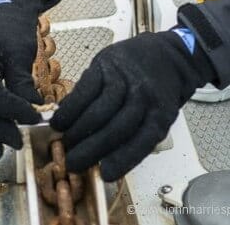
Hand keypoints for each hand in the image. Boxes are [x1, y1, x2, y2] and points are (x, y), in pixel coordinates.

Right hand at [50, 31, 214, 180]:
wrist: (168, 54)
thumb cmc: (159, 92)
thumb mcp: (160, 114)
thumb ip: (138, 133)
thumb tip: (104, 158)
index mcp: (161, 113)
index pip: (142, 141)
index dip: (123, 159)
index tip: (105, 174)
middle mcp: (144, 95)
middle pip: (116, 127)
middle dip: (92, 150)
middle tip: (73, 163)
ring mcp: (124, 77)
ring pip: (99, 109)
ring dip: (78, 131)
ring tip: (65, 143)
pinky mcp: (106, 63)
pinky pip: (85, 88)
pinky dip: (70, 107)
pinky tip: (61, 120)